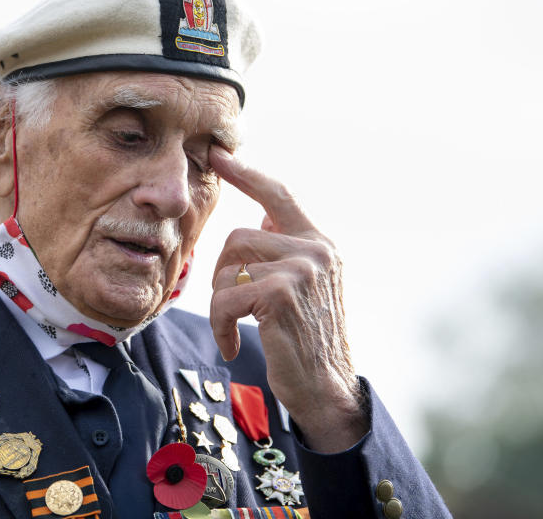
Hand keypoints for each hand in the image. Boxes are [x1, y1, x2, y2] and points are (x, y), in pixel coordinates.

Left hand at [208, 146, 367, 451]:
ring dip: (220, 304)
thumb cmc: (306, 339)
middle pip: (238, 238)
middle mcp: (315, 250)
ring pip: (229, 266)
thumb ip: (286, 248)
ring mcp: (301, 270)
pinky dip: (219, 326)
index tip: (217, 153)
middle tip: (227, 308)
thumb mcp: (303, 286)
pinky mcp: (281, 294)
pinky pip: (225, 297)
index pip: (278, 194)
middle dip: (222, 274)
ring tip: (231, 329)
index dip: (245, 173)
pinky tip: (232, 346)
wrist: (325, 388)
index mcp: (318, 243)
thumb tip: (263, 211)